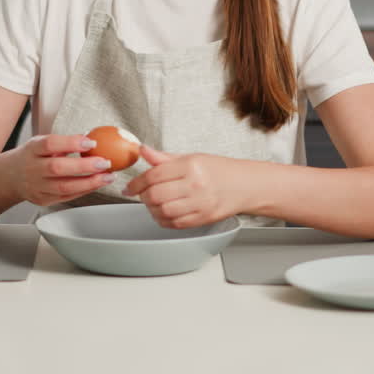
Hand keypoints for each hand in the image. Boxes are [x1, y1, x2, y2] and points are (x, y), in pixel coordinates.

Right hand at [9, 135, 115, 206]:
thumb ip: (64, 142)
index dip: (71, 143)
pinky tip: (97, 184)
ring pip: (64, 187)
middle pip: (57, 168)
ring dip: (90, 182)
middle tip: (105, 162)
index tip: (91, 142)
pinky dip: (84, 190)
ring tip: (108, 176)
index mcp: (33, 149)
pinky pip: (66, 196)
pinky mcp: (43, 200)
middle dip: (85, 166)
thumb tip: (91, 137)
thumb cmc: (32, 157)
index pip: (50, 144)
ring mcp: (37, 187)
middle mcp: (33, 169)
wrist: (11, 177)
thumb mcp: (42, 143)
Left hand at [122, 145, 250, 228]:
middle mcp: (195, 185)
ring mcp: (200, 204)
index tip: (129, 187)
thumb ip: (164, 158)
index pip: (154, 175)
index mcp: (191, 166)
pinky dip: (163, 220)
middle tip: (142, 194)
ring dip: (152, 209)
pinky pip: (175, 224)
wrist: (244, 185)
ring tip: (154, 203)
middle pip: (156, 195)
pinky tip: (164, 212)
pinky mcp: (203, 219)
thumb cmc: (218, 170)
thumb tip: (142, 150)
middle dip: (143, 196)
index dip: (136, 182)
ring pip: (163, 212)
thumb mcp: (191, 158)